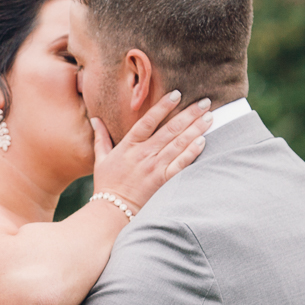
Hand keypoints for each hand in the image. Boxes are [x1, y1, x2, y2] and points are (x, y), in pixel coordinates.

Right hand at [90, 92, 213, 212]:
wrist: (112, 211)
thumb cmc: (106, 185)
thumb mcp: (100, 159)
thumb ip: (101, 137)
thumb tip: (95, 119)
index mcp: (128, 146)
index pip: (148, 120)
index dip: (163, 106)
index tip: (177, 94)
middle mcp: (143, 154)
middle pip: (170, 129)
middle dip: (189, 114)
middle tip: (205, 102)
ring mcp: (154, 167)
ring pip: (179, 143)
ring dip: (196, 129)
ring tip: (210, 117)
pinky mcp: (163, 181)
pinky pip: (181, 164)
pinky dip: (192, 152)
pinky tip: (203, 141)